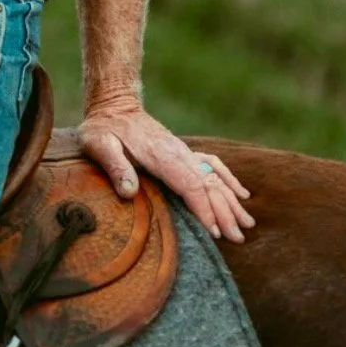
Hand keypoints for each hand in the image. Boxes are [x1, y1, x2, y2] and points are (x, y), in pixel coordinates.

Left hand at [77, 92, 253, 242]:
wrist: (114, 107)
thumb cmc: (103, 129)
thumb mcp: (98, 144)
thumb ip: (114, 166)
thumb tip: (129, 191)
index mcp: (160, 155)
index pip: (189, 184)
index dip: (203, 209)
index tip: (214, 231)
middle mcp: (178, 153)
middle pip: (208, 185)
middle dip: (224, 213)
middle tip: (237, 239)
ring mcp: (184, 153)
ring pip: (215, 177)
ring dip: (231, 201)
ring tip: (247, 225)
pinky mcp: (184, 153)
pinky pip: (214, 165)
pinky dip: (229, 180)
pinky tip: (242, 195)